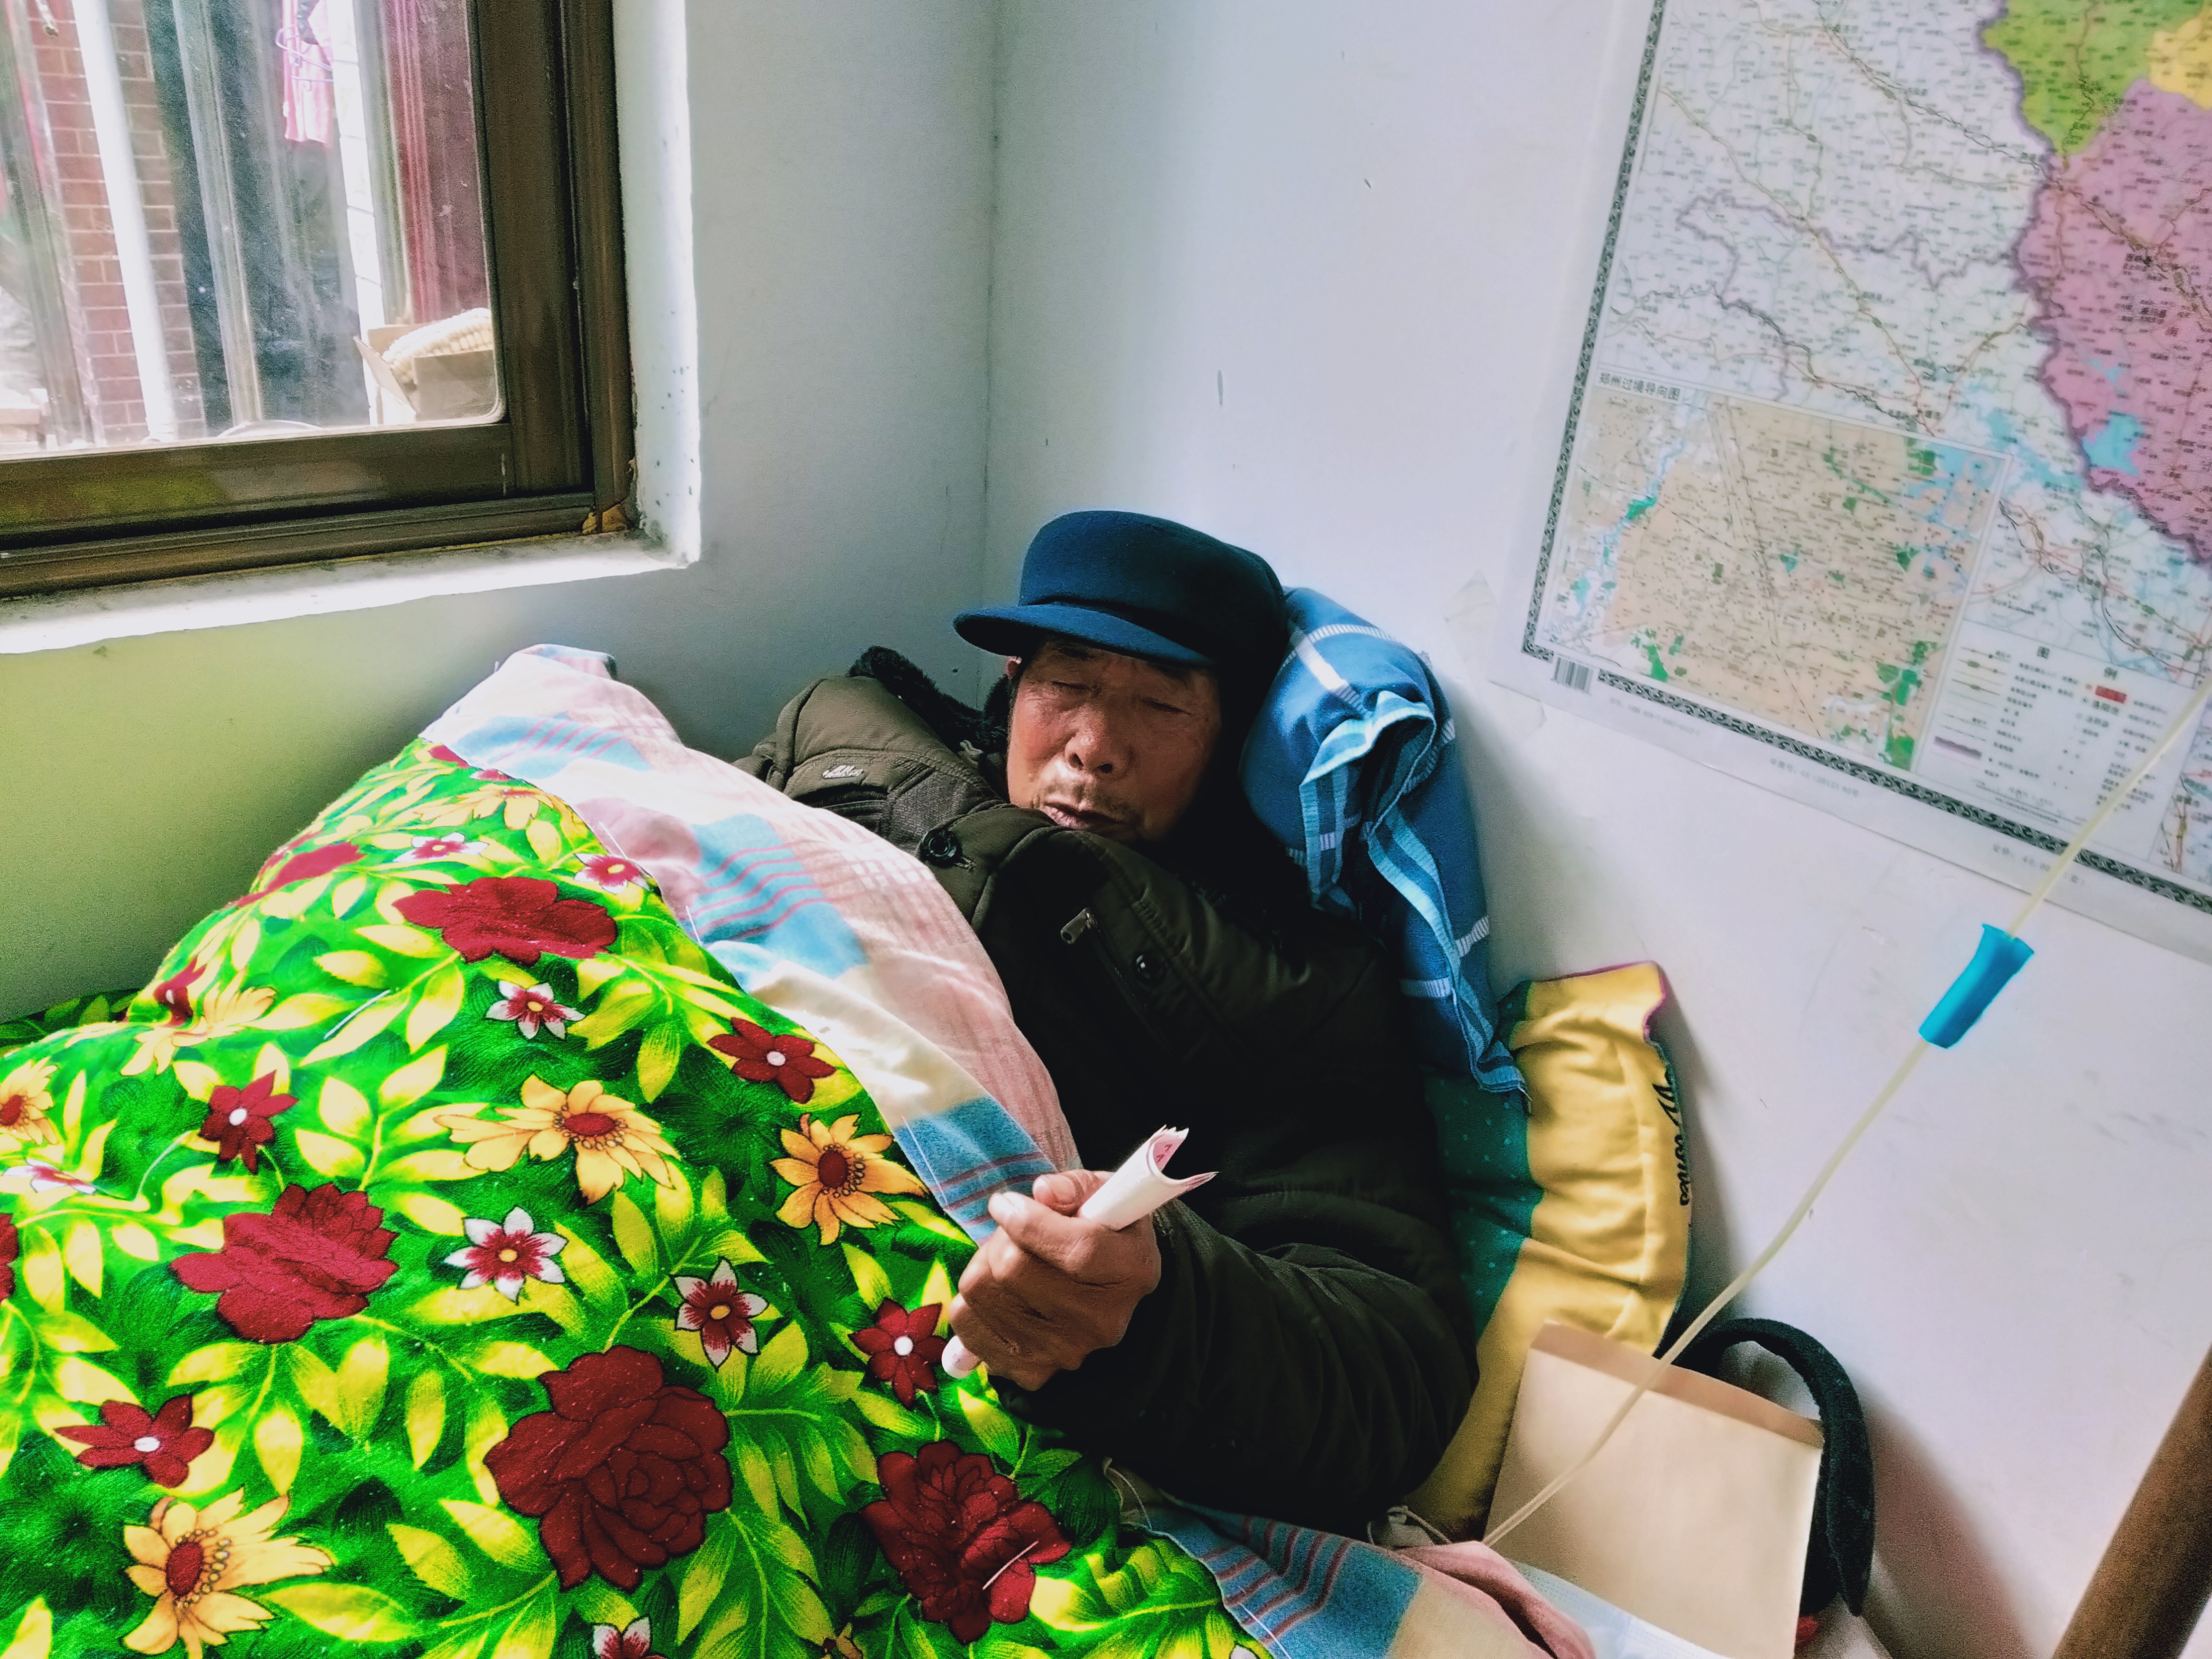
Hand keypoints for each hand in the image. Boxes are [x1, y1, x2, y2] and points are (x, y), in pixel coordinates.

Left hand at [947, 1169, 1162, 1390]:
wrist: (1107, 1292)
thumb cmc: (1102, 1230)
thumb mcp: (1102, 1194)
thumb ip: (1075, 1187)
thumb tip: (1043, 1193)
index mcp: (1132, 1269)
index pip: (1077, 1250)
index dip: (1029, 1222)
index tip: (1005, 1202)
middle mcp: (1103, 1320)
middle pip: (1016, 1270)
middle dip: (1001, 1239)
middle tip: (1010, 1230)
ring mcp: (1067, 1352)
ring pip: (983, 1293)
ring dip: (983, 1265)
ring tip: (1006, 1259)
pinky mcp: (1032, 1371)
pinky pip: (967, 1326)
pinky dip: (971, 1301)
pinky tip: (999, 1291)